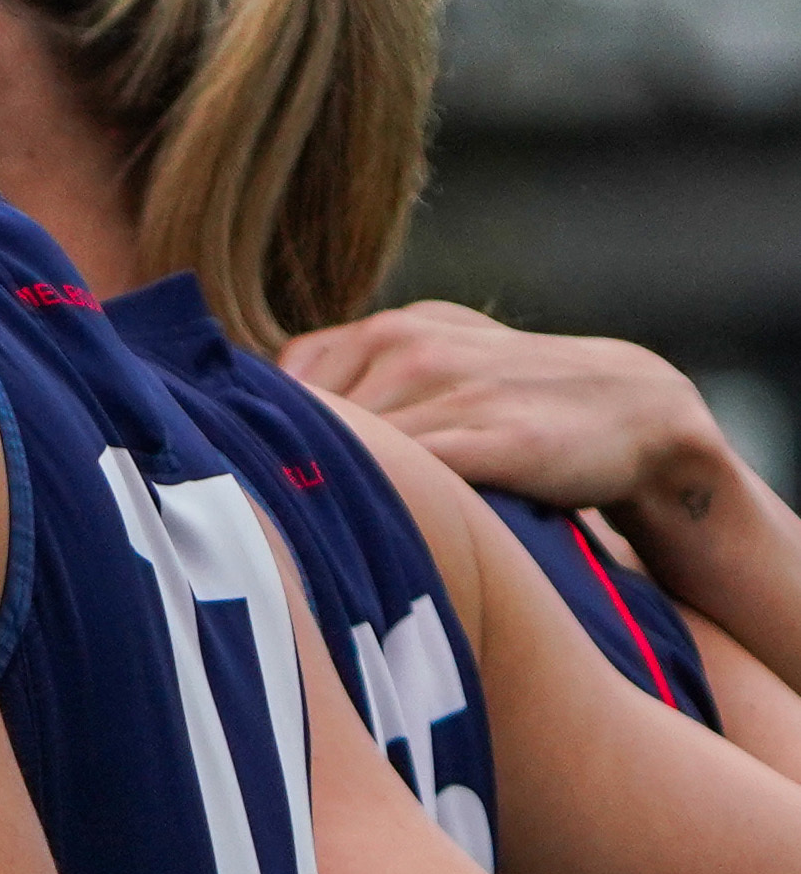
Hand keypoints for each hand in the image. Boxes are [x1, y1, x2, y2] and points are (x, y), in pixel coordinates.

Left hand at [284, 303, 729, 523]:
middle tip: (266, 528)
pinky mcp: (497, 441)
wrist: (633, 409)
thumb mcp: (430, 357)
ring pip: (350, 452)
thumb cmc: (508, 398)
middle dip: (283, 474)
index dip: (255, 444)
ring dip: (328, 497)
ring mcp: (452, 390)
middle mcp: (407, 348)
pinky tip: (369, 538)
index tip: (240, 487)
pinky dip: (385, 506)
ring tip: (314, 542)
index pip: (276, 389)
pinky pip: (414, 477)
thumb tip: (250, 417)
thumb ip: (351, 374)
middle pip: (302, 425)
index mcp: (383, 331)